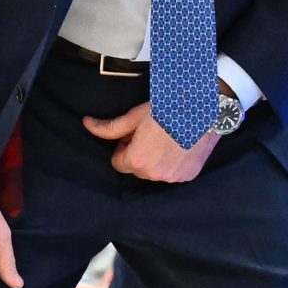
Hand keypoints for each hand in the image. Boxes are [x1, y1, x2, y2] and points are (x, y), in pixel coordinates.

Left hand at [84, 102, 217, 183]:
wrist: (202, 109)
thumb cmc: (166, 110)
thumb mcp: (135, 116)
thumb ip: (109, 127)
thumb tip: (86, 124)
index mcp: (136, 161)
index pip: (118, 163)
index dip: (124, 147)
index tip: (135, 135)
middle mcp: (153, 175)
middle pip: (137, 169)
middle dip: (140, 155)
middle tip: (151, 135)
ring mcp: (173, 177)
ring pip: (155, 173)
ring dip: (157, 160)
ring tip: (167, 139)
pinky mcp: (188, 176)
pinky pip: (173, 173)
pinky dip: (174, 163)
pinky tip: (180, 145)